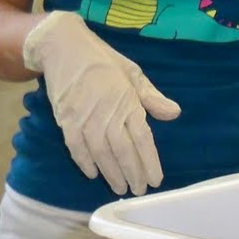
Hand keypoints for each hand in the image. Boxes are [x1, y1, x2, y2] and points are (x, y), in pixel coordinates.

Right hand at [22, 10, 179, 195]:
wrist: (64, 47)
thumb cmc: (103, 60)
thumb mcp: (133, 73)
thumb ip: (152, 97)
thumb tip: (174, 113)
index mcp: (128, 103)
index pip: (143, 140)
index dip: (150, 163)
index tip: (156, 180)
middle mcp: (108, 114)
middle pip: (123, 151)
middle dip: (133, 174)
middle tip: (139, 191)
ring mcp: (85, 118)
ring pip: (101, 153)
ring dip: (111, 173)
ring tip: (120, 188)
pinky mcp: (66, 119)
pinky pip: (76, 147)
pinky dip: (84, 162)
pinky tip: (93, 174)